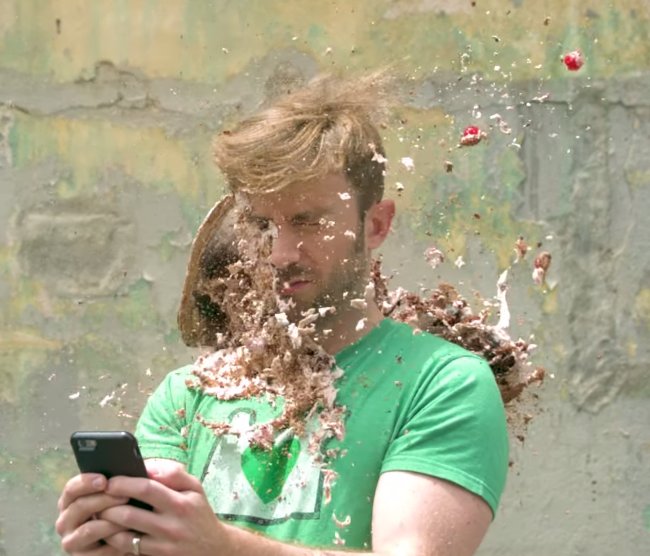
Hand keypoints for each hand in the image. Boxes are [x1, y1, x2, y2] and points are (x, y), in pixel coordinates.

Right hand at [55, 473, 129, 554]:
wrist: (126, 537)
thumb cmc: (120, 509)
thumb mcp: (115, 493)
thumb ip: (114, 482)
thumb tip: (130, 467)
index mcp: (70, 501)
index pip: (71, 488)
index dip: (86, 482)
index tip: (104, 480)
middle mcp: (66, 521)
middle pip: (80, 507)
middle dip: (104, 499)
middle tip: (125, 495)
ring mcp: (72, 541)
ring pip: (89, 529)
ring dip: (111, 521)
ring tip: (130, 515)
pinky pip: (100, 550)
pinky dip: (116, 541)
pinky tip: (131, 535)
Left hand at [99, 464, 230, 555]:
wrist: (213, 549)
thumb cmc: (199, 513)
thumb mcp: (195, 488)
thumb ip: (173, 473)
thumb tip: (147, 465)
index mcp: (181, 503)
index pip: (147, 489)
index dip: (125, 483)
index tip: (110, 480)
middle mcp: (172, 526)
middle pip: (130, 514)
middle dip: (109, 505)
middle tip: (99, 498)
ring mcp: (163, 546)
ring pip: (124, 535)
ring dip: (108, 524)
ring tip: (101, 513)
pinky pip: (128, 549)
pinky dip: (114, 539)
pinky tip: (110, 530)